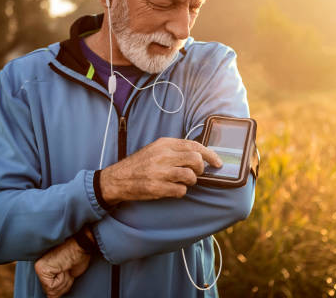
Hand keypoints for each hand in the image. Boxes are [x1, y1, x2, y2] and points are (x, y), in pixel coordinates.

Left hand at [34, 237, 90, 296]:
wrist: (81, 247)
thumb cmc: (77, 257)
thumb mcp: (67, 277)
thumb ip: (57, 286)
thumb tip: (51, 297)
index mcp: (44, 269)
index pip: (49, 290)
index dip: (63, 285)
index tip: (67, 271)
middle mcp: (39, 268)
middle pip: (49, 292)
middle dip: (63, 284)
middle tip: (67, 269)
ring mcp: (39, 268)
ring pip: (51, 290)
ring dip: (64, 281)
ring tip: (66, 268)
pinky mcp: (41, 269)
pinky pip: (51, 286)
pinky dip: (62, 280)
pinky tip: (63, 268)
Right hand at [99, 137, 221, 204]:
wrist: (117, 179)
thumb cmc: (140, 165)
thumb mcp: (156, 149)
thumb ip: (175, 150)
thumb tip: (200, 155)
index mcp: (164, 144)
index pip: (194, 146)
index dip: (210, 155)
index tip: (217, 163)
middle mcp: (162, 156)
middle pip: (196, 160)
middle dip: (200, 169)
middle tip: (196, 174)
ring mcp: (159, 172)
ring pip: (191, 176)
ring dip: (191, 182)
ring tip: (182, 182)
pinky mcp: (156, 188)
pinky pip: (181, 191)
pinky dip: (180, 192)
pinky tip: (172, 190)